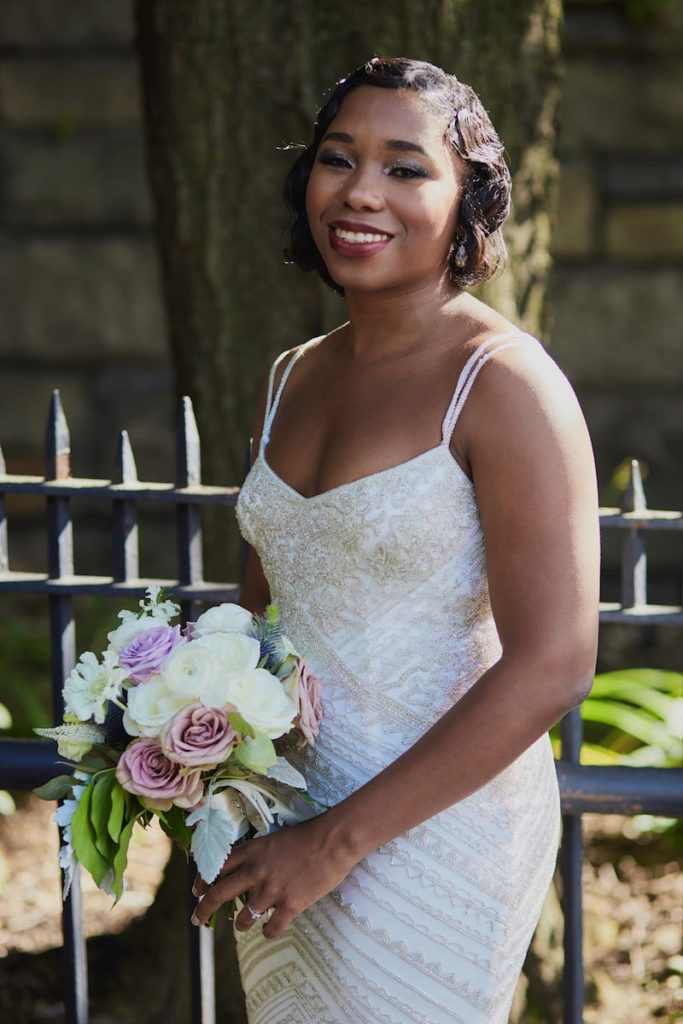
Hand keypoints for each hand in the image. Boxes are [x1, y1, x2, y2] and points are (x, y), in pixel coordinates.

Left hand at [191, 813, 355, 937]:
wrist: (333, 841)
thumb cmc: (308, 834)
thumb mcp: (275, 838)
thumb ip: (259, 854)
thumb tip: (249, 869)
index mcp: (252, 851)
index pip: (217, 868)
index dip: (203, 881)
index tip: (197, 891)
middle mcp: (255, 872)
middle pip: (219, 894)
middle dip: (203, 909)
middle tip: (197, 919)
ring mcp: (271, 891)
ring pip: (243, 917)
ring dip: (240, 924)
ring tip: (242, 926)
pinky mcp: (289, 905)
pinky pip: (271, 928)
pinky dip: (268, 932)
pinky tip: (269, 930)